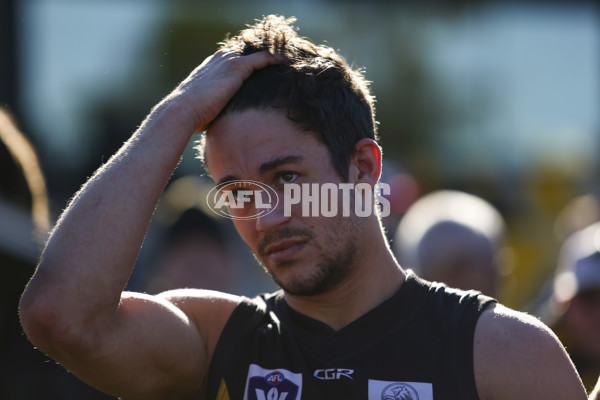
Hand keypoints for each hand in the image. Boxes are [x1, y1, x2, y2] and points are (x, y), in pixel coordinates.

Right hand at [163, 49, 283, 132]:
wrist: (182, 110)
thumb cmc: (191, 115)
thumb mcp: (205, 107)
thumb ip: (216, 107)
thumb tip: (223, 124)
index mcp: (212, 65)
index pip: (236, 57)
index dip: (251, 63)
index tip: (264, 70)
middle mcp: (221, 58)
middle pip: (249, 51)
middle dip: (264, 56)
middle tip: (281, 65)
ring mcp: (229, 60)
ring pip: (258, 51)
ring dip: (272, 56)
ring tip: (288, 62)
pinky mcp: (237, 67)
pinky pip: (264, 58)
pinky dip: (276, 59)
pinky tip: (288, 63)